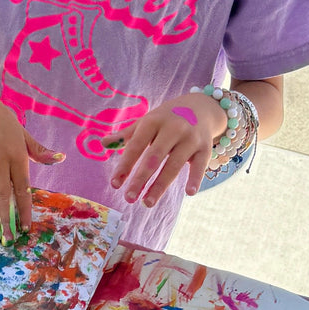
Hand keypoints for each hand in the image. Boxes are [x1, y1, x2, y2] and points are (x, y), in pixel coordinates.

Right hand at [0, 80, 62, 241]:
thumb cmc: (1, 122)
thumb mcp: (23, 134)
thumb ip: (39, 151)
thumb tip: (60, 159)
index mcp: (16, 155)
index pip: (22, 189)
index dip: (25, 210)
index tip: (27, 228)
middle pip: (4, 196)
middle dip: (7, 220)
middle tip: (9, 240)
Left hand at [109, 95, 227, 205]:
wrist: (201, 106)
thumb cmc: (166, 119)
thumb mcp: (146, 122)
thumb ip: (126, 135)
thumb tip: (103, 143)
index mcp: (153, 121)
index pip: (136, 146)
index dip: (125, 166)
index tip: (115, 184)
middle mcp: (173, 128)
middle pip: (154, 157)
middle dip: (141, 178)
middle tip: (129, 198)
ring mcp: (190, 138)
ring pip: (173, 165)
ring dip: (160, 186)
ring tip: (147, 203)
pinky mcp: (205, 147)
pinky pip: (200, 165)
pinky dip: (195, 178)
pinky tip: (189, 193)